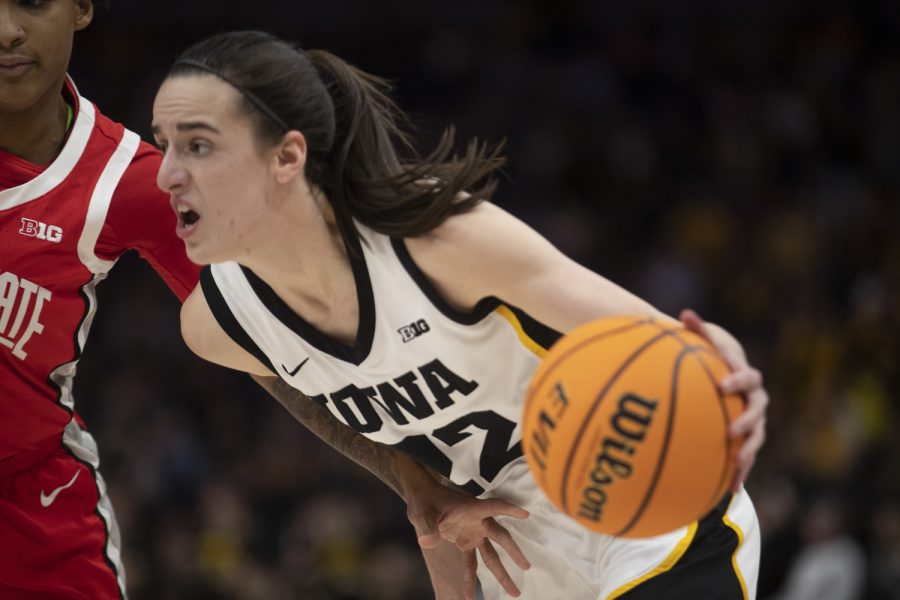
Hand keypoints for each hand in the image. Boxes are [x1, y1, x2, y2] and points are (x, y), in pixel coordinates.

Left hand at [408, 482, 530, 598]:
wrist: (422, 499)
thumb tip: (428, 542)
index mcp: (471, 509)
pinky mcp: (465, 542)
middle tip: (527, 567)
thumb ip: (427, 527)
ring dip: (501, 573)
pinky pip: (471, 564)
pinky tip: (470, 596)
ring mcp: (473, 533)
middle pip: (500, 537)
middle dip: (514, 552)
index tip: (525, 514)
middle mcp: (477, 521)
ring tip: (514, 592)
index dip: (509, 509)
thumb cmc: (425, 500)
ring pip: (491, 555)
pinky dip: (471, 579)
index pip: (494, 506)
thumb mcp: (423, 512)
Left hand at [680, 309, 768, 491]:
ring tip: (737, 464)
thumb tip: (685, 313)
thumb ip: (697, 329)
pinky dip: (738, 473)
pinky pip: (745, 458)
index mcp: (744, 375)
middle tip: (731, 429)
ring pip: (756, 437)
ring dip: (748, 451)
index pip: (745, 376)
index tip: (723, 384)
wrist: (730, 373)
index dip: (737, 380)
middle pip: (758, 411)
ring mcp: (754, 420)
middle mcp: (754, 399)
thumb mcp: (704, 340)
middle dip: (746, 421)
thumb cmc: (712, 354)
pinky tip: (728, 491)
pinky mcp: (746, 439)